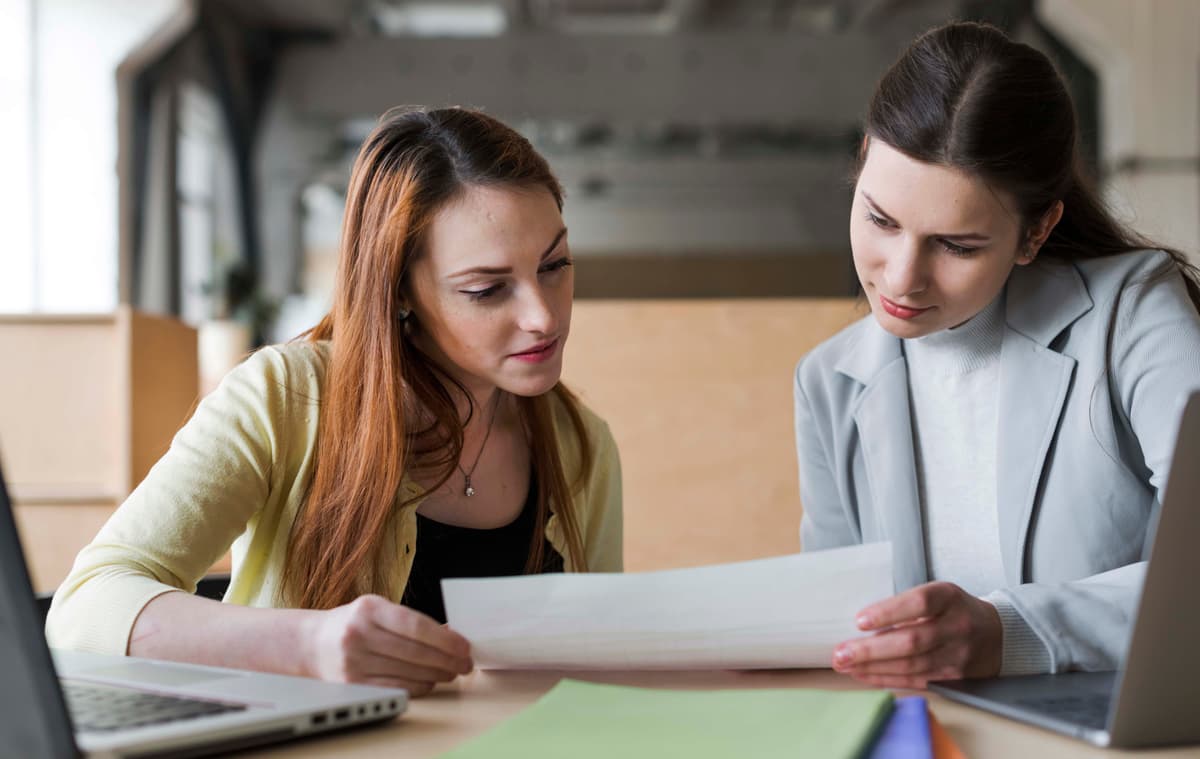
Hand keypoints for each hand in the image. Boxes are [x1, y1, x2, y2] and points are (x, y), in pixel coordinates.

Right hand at [302, 594, 472, 695]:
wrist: (313, 643)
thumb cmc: (354, 623)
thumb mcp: (377, 610)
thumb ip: (409, 621)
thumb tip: (449, 634)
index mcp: (369, 609)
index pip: (415, 625)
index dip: (444, 638)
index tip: (464, 646)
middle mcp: (359, 634)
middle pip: (414, 652)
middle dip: (446, 660)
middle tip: (465, 663)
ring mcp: (354, 661)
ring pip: (407, 672)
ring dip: (436, 674)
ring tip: (452, 672)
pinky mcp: (353, 684)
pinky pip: (395, 687)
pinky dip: (418, 686)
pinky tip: (430, 681)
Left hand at [831, 581, 1001, 688]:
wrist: (997, 635)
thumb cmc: (953, 610)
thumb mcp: (938, 594)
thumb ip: (907, 604)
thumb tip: (861, 621)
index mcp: (949, 598)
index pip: (919, 604)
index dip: (888, 612)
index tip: (859, 620)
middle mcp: (956, 627)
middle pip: (912, 641)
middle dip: (871, 650)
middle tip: (841, 652)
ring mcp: (957, 656)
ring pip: (912, 665)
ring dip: (873, 667)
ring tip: (844, 665)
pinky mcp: (953, 678)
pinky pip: (915, 681)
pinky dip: (885, 679)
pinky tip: (863, 675)